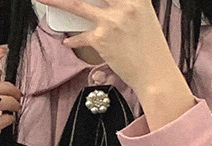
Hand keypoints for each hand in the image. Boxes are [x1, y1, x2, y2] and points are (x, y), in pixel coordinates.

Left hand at [47, 0, 190, 111]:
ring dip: (57, 2)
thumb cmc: (150, 46)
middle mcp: (124, 5)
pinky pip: (80, 37)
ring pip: (77, 6)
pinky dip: (73, 41)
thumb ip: (125, 5)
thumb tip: (106, 5)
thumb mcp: (143, 15)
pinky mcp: (101, 40)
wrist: (155, 72)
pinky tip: (68, 42)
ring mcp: (111, 21)